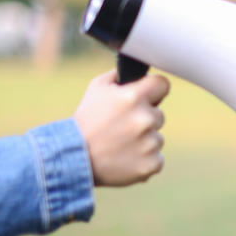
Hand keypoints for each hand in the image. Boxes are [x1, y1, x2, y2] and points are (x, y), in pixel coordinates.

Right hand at [73, 70, 170, 185]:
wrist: (73, 158)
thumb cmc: (86, 121)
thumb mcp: (97, 88)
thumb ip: (120, 76)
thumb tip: (137, 72)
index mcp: (133, 97)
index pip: (163, 84)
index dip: (155, 90)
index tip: (150, 95)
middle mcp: (145, 119)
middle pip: (159, 114)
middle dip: (144, 118)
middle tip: (122, 126)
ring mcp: (150, 143)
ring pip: (157, 137)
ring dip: (144, 140)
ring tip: (120, 144)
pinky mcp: (151, 164)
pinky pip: (157, 158)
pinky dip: (145, 159)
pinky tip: (126, 158)